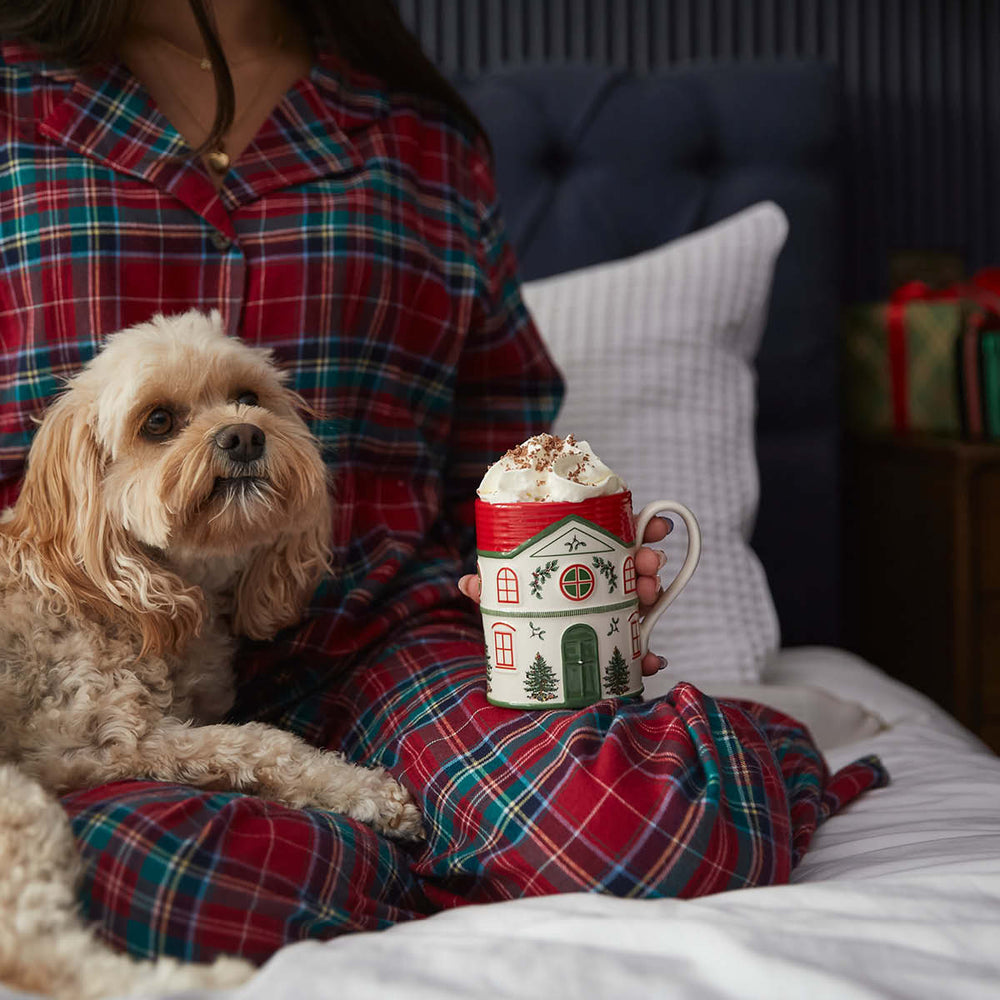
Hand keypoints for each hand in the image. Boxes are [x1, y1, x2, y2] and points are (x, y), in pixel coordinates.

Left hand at [457, 514, 672, 677]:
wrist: (530, 663)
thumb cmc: (524, 615)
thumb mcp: (508, 598)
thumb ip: (492, 590)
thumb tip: (467, 583)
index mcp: (589, 563)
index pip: (621, 537)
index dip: (644, 526)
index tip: (658, 525)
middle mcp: (610, 585)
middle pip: (639, 565)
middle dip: (650, 559)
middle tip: (648, 561)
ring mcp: (620, 615)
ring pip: (647, 600)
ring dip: (653, 594)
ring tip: (647, 594)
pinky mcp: (623, 646)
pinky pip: (642, 650)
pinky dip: (650, 655)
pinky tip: (652, 659)